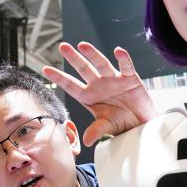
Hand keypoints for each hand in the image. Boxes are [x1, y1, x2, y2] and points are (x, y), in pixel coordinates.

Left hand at [42, 42, 157, 145]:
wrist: (141, 123)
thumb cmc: (121, 123)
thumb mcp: (107, 127)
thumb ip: (97, 130)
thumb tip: (87, 140)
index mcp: (89, 96)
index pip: (71, 85)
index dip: (59, 78)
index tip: (45, 70)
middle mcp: (99, 85)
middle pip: (84, 69)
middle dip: (73, 58)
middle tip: (62, 46)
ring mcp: (114, 79)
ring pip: (102, 64)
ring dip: (93, 54)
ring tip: (83, 45)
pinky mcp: (130, 78)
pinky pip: (126, 67)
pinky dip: (123, 59)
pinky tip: (118, 51)